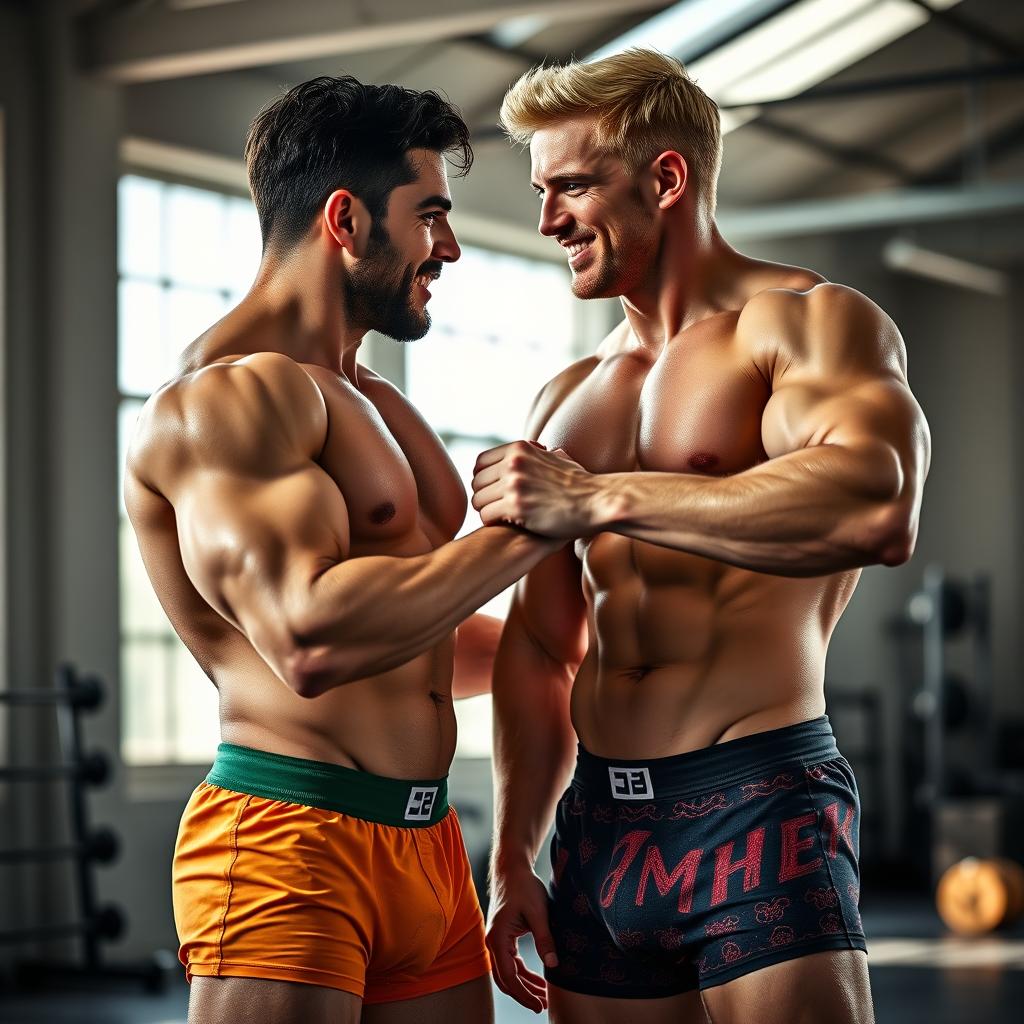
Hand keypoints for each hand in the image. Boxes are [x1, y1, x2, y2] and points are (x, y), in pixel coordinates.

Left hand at [472, 440, 597, 537]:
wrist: (597, 501)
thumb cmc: (582, 484)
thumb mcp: (556, 458)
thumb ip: (540, 455)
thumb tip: (543, 450)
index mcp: (520, 449)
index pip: (481, 463)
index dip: (484, 479)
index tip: (494, 491)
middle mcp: (514, 463)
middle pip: (477, 482)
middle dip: (485, 497)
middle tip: (498, 508)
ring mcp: (514, 484)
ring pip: (479, 500)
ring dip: (488, 511)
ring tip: (503, 517)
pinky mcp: (517, 506)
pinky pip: (486, 515)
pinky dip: (493, 523)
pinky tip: (508, 524)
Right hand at [486, 866, 558, 1012]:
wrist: (512, 868)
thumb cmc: (523, 886)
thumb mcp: (538, 912)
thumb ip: (545, 939)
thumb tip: (553, 965)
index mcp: (498, 937)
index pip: (509, 975)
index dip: (523, 993)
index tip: (539, 1004)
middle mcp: (493, 941)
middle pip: (505, 978)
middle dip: (523, 994)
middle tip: (542, 1006)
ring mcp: (496, 939)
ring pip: (508, 971)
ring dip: (524, 985)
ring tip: (543, 996)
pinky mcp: (503, 937)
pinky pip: (510, 961)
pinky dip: (522, 973)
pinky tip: (537, 979)